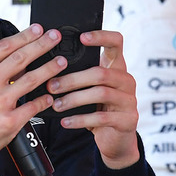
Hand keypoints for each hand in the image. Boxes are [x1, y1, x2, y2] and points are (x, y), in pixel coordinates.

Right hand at [0, 24, 64, 162]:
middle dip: (42, 45)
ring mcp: (0, 102)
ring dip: (50, 68)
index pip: (5, 46)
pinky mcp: (10, 121)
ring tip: (60, 62)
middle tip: (55, 37)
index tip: (38, 30)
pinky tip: (50, 96)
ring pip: (32, 80)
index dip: (25, 36)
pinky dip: (45, 100)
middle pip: (22, 58)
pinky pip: (34, 106)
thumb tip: (9, 54)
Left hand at [47, 30, 139, 168]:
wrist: (115, 138)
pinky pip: (101, 117)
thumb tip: (46, 65)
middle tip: (51, 86)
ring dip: (74, 99)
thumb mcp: (89, 87)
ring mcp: (129, 100)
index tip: (81, 37)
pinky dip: (80, 119)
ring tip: (56, 105)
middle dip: (72, 79)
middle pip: (101, 72)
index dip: (101, 36)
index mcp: (116, 66)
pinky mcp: (127, 120)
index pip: (116, 42)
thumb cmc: (96, 107)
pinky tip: (65, 121)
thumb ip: (78, 74)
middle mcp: (126, 80)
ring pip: (101, 93)